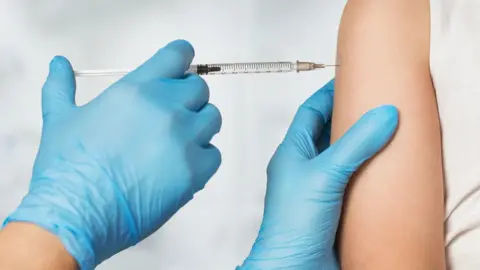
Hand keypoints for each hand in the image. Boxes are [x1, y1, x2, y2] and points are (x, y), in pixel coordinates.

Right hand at [4, 40, 221, 268]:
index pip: (178, 55)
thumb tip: (59, 65)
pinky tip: (179, 166)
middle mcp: (166, 109)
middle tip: (169, 117)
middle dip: (186, 98)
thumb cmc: (69, 170)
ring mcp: (184, 140)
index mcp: (136, 90)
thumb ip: (61, 87)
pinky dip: (202, 158)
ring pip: (211, 118)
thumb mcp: (60, 120)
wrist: (77, 214)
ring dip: (198, 126)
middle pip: (198, 88)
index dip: (181, 60)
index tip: (180, 68)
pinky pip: (214, 154)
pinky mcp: (195, 171)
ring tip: (175, 143)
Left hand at [239, 80, 398, 268]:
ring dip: (359, 145)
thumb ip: (354, 144)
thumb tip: (381, 114)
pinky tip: (381, 171)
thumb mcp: (325, 175)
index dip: (329, 93)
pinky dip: (365, 171)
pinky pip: (350, 180)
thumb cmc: (290, 226)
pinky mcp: (332, 207)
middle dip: (348, 116)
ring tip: (381, 131)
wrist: (293, 267)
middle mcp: (303, 167)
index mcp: (293, 152)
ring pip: (340, 156)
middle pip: (326, 131)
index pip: (311, 111)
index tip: (349, 78)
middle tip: (372, 103)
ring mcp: (317, 187)